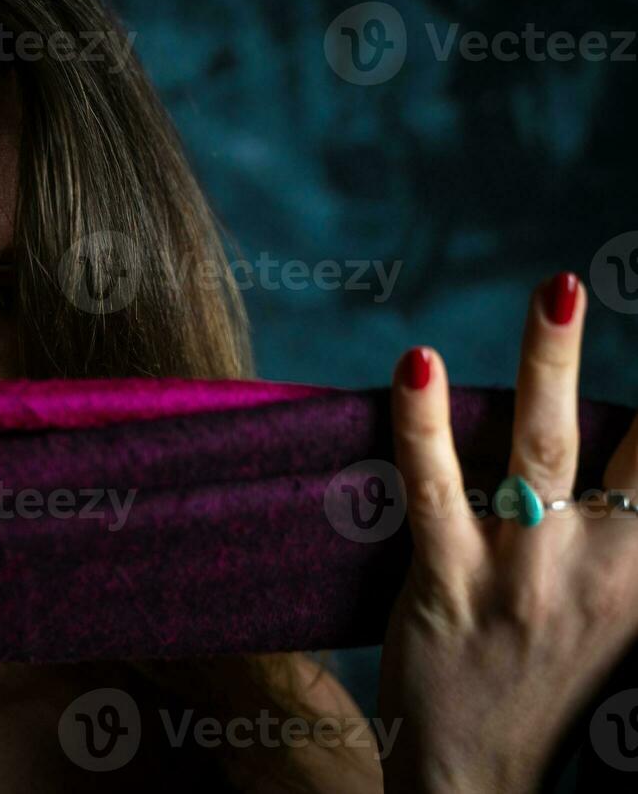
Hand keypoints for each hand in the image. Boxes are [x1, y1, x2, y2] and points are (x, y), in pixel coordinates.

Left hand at [378, 273, 637, 791]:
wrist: (477, 775)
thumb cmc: (543, 674)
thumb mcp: (614, 609)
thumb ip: (621, 531)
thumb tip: (621, 448)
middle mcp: (600, 567)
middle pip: (624, 446)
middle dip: (620, 368)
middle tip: (600, 286)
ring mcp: (524, 574)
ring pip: (541, 450)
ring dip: (549, 364)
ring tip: (558, 289)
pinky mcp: (448, 582)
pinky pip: (434, 489)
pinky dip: (424, 424)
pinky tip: (414, 362)